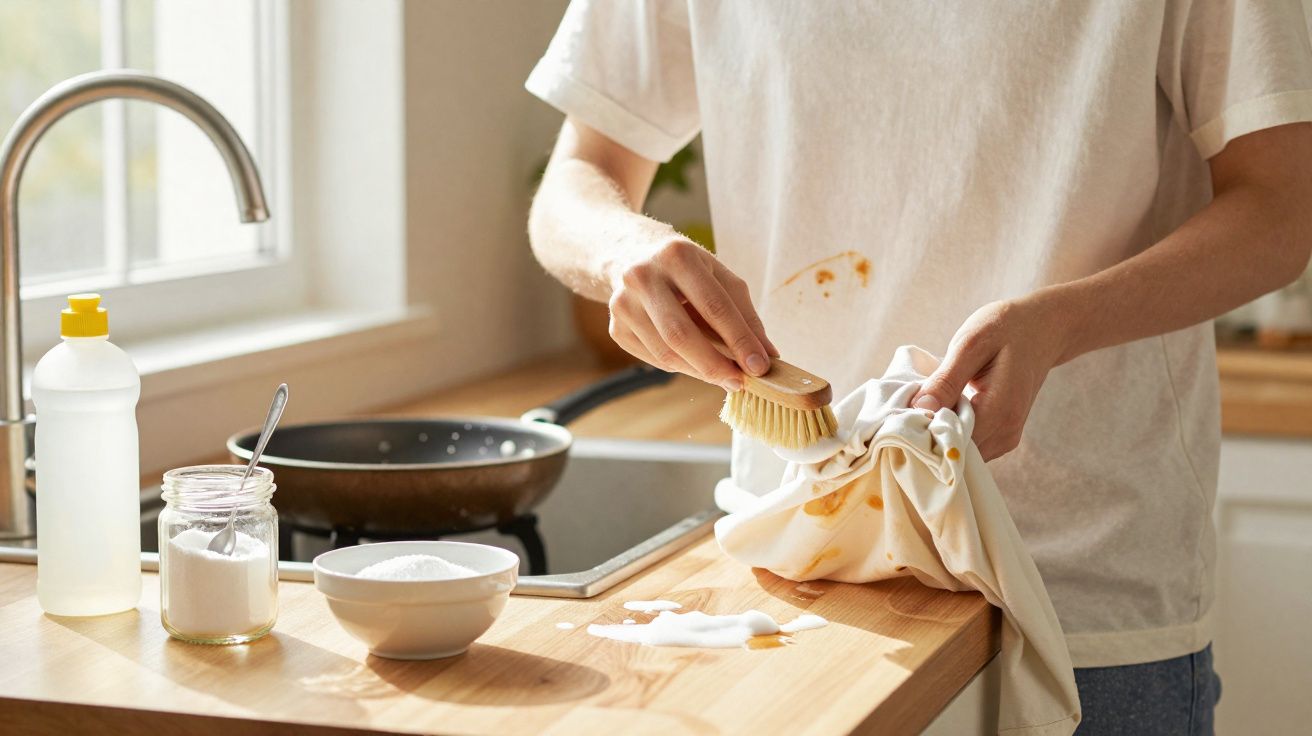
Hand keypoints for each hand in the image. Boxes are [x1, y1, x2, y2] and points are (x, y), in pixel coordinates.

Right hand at [606, 239, 777, 390]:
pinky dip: (681, 367)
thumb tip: (768, 355)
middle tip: (740, 383)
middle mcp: (643, 276)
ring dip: (700, 371)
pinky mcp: (616, 328)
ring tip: (724, 376)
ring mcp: (623, 303)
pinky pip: (654, 359)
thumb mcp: (720, 277)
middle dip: (715, 365)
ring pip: (666, 352)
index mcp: (676, 255)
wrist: (632, 256)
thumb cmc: (687, 269)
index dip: (739, 340)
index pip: (713, 306)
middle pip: (681, 334)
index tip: (761, 367)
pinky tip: (696, 362)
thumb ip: (746, 315)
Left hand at [909, 297, 1072, 460]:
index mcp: (1000, 411)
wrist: (1044, 328)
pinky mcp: (1002, 435)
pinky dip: (950, 431)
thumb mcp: (971, 343)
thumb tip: (919, 409)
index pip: (951, 442)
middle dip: (927, 435)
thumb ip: (947, 379)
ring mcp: (1006, 437)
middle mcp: (1006, 432)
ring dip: (938, 433)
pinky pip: (969, 444)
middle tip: (906, 408)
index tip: (900, 415)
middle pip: (955, 452)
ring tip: (924, 404)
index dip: (922, 432)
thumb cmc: (1006, 328)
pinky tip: (941, 408)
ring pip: (960, 451)